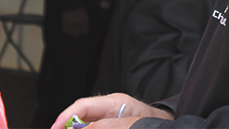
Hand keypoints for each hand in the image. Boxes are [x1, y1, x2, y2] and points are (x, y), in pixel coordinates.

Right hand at [50, 93, 171, 128]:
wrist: (173, 128)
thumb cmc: (158, 123)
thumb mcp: (133, 123)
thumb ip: (108, 125)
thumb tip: (84, 128)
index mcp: (115, 102)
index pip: (82, 106)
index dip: (65, 117)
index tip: (55, 128)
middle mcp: (111, 110)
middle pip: (81, 118)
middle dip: (68, 126)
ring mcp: (112, 120)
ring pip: (88, 125)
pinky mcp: (115, 126)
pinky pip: (97, 127)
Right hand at [61, 7, 89, 36]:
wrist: (71, 0)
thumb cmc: (79, 8)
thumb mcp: (85, 14)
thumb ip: (84, 23)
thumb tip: (82, 32)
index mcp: (85, 20)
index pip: (84, 32)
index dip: (82, 32)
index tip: (81, 30)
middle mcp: (78, 22)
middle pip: (76, 34)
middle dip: (76, 34)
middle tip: (74, 32)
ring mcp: (71, 21)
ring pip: (70, 33)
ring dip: (70, 31)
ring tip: (70, 29)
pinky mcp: (64, 20)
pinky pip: (64, 30)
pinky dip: (65, 30)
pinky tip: (66, 27)